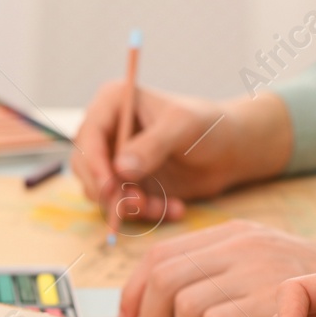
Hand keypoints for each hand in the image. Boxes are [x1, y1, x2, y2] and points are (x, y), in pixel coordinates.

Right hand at [70, 87, 292, 222]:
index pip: (88, 135)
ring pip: (101, 192)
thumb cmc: (209, 126)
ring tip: (161, 208)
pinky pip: (122, 206)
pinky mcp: (127, 184)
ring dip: (128, 206)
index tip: (110, 187)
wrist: (230, 151)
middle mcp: (108, 131)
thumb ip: (152, 145)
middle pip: (86, 167)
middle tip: (136, 204)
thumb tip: (121, 169)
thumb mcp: (182, 128)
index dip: (93, 163)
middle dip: (109, 191)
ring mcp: (115, 159)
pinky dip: (145, 213)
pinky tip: (174, 209)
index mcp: (113, 103)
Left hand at [117, 219, 315, 316]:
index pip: (160, 254)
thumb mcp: (268, 269)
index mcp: (235, 234)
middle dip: (153, 316)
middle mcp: (242, 245)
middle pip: (164, 279)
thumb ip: (223, 276)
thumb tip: (162, 307)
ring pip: (186, 305)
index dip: (134, 290)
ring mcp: (259, 270)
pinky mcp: (274, 299)